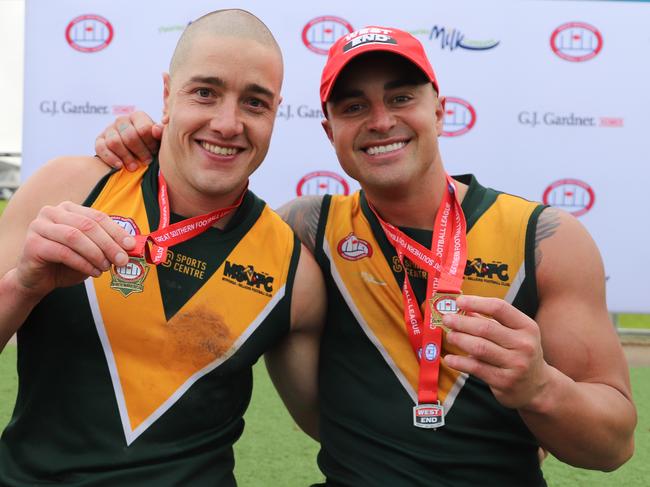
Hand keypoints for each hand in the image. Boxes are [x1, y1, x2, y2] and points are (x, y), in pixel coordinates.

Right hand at [16, 202, 135, 297]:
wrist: (39, 280)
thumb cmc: (67, 263)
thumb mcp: (92, 252)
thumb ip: (108, 245)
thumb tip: (131, 247)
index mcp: (69, 209)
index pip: (98, 217)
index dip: (116, 231)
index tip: (131, 246)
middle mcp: (52, 212)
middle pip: (88, 225)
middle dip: (109, 244)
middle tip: (122, 260)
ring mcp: (39, 226)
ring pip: (75, 237)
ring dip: (96, 254)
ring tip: (106, 268)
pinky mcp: (32, 243)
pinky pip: (63, 252)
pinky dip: (83, 263)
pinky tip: (94, 272)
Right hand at [94, 111, 162, 170]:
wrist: (134, 153)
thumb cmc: (150, 145)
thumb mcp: (158, 140)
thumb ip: (160, 133)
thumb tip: (156, 129)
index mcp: (137, 116)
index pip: (143, 128)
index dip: (150, 143)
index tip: (154, 152)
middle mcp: (122, 120)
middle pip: (129, 136)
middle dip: (140, 151)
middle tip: (147, 161)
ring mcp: (109, 129)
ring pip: (114, 142)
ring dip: (126, 157)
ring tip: (134, 167)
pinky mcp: (99, 140)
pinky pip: (101, 148)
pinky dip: (110, 158)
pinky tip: (120, 166)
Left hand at [442, 295, 550, 409]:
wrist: (537, 387)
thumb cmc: (520, 354)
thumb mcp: (514, 334)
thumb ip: (490, 321)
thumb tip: (463, 309)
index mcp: (527, 327)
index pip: (499, 308)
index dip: (476, 302)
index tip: (459, 301)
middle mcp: (524, 344)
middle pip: (485, 328)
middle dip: (461, 322)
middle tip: (447, 319)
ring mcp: (515, 364)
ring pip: (479, 347)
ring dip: (459, 339)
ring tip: (450, 336)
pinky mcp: (504, 381)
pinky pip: (476, 368)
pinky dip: (460, 362)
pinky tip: (450, 358)